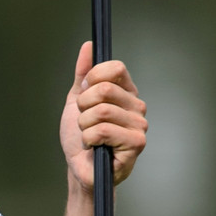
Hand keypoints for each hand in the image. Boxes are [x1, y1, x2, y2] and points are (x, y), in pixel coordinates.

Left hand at [60, 43, 147, 190]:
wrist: (79, 169)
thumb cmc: (81, 138)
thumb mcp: (77, 101)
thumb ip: (83, 74)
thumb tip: (88, 46)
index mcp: (126, 93)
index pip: (115, 68)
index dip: (93, 78)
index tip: (84, 94)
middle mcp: (137, 107)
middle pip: (104, 89)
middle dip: (83, 107)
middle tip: (84, 122)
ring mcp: (139, 126)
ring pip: (101, 111)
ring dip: (84, 126)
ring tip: (88, 136)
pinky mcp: (136, 144)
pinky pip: (103, 130)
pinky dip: (89, 139)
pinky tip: (94, 147)